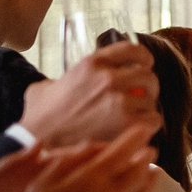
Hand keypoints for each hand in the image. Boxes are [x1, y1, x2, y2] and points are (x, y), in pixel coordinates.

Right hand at [20, 43, 158, 146]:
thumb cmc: (40, 117)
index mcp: (92, 63)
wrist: (38, 141)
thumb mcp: (47, 85)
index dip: (143, 59)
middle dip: (146, 89)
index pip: (133, 50)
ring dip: (145, 110)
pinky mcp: (127, 124)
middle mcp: (108, 77)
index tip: (143, 67)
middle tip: (138, 100)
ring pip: (151, 101)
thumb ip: (65, 80)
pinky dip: (147, 128)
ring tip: (134, 120)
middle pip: (148, 76)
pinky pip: (153, 121)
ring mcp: (119, 101)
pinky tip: (135, 133)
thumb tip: (67, 84)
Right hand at [21, 134, 160, 191]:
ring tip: (152, 175)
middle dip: (145, 158)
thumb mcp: (43, 181)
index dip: (135, 138)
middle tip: (150, 152)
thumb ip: (70, 161)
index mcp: (91, 179)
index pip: (122, 151)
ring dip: (149, 183)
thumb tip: (92, 147)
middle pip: (137, 173)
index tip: (143, 131)